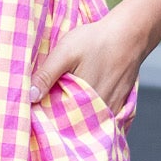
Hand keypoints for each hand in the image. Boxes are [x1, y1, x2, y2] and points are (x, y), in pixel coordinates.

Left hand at [29, 7, 146, 116]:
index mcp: (84, 102)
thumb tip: (29, 97)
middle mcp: (100, 111)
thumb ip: (47, 75)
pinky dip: (93, 117)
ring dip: (78, 122)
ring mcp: (112, 109)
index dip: (47, 121)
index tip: (35, 119)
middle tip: (47, 118)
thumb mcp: (65, 53)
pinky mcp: (120, 104)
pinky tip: (84, 108)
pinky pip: (104, 118)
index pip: (60, 123)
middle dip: (62, 125)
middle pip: (76, 126)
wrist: (130, 34)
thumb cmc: (96, 41)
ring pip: (91, 123)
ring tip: (64, 115)